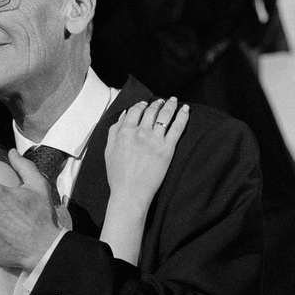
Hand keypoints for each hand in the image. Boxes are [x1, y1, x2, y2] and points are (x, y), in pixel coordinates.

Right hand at [104, 98, 187, 214]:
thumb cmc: (118, 175)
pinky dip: (182, 116)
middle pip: (151, 111)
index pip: (135, 110)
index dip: (142, 104)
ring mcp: (154, 139)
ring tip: (173, 101)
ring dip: (170, 105)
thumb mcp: (109, 150)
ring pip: (164, 115)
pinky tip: (186, 110)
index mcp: (125, 132)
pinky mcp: (167, 148)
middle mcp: (140, 132)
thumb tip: (124, 114)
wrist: (130, 193)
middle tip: (162, 101)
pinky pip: (177, 127)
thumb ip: (114, 130)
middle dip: (158, 103)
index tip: (146, 103)